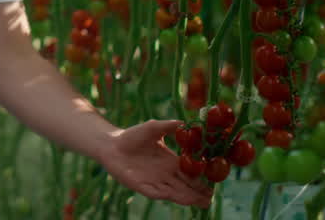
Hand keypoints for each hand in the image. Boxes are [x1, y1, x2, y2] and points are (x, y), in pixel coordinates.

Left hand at [98, 120, 212, 207]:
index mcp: (170, 163)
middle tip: (210, 199)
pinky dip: (161, 194)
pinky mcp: (139, 185)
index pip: (189, 174)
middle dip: (197, 194)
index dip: (200, 181)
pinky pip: (152, 191)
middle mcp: (164, 175)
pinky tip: (170, 195)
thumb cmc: (132, 136)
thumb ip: (170, 126)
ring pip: (172, 192)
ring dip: (184, 197)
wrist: (111, 143)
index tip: (213, 186)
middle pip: (184, 187)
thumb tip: (187, 122)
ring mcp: (152, 181)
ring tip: (198, 202)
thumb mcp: (154, 128)